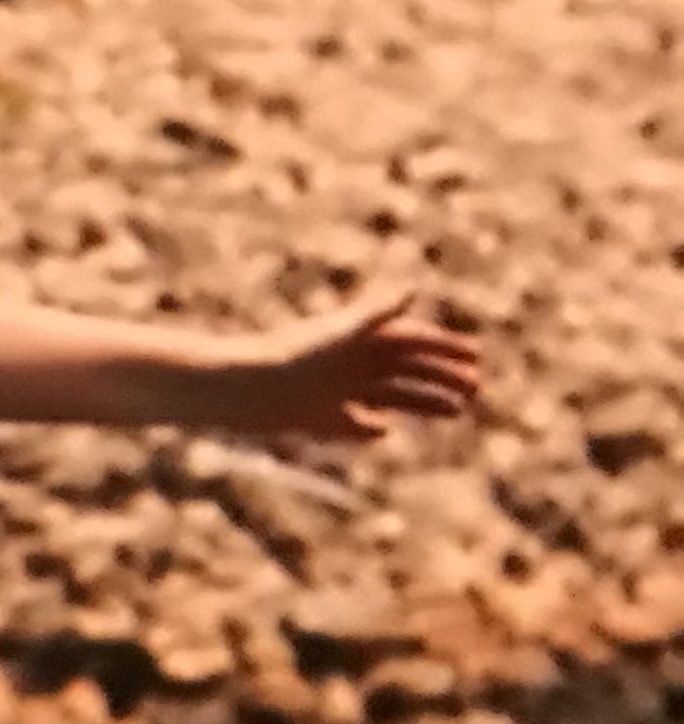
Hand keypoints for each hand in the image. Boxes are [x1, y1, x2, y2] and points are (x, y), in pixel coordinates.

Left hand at [218, 288, 481, 443]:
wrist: (247, 390)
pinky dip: (370, 430)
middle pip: (409, 369)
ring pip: (393, 397)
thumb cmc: (293, 358)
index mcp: (362, 339)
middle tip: (476, 390)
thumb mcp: (339, 335)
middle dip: (443, 377)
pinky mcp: (324, 420)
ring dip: (424, 403)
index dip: (445, 348)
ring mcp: (342, 392)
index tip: (476, 357)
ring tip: (457, 413)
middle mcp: (355, 364)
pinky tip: (384, 432)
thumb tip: (411, 291)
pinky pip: (356, 426)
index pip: (414, 341)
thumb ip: (374, 315)